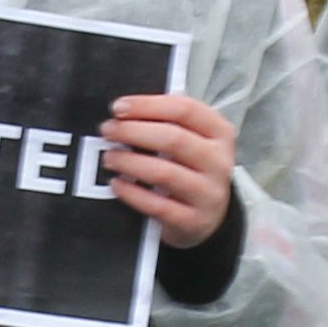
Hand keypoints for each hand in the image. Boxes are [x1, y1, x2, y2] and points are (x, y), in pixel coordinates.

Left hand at [95, 90, 237, 246]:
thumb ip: (165, 122)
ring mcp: (208, 194)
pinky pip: (158, 205)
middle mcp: (218, 162)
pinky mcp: (193, 221)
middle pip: (173, 138)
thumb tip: (124, 112)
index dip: (147, 105)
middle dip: (133, 131)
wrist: (207, 217)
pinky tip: (116, 184)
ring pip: (164, 172)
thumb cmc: (190, 170)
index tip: (119, 107)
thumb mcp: (191, 141)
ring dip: (129, 162)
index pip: (185, 109)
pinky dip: (132, 193)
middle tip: (108, 131)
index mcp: (219, 133)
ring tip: (110, 157)